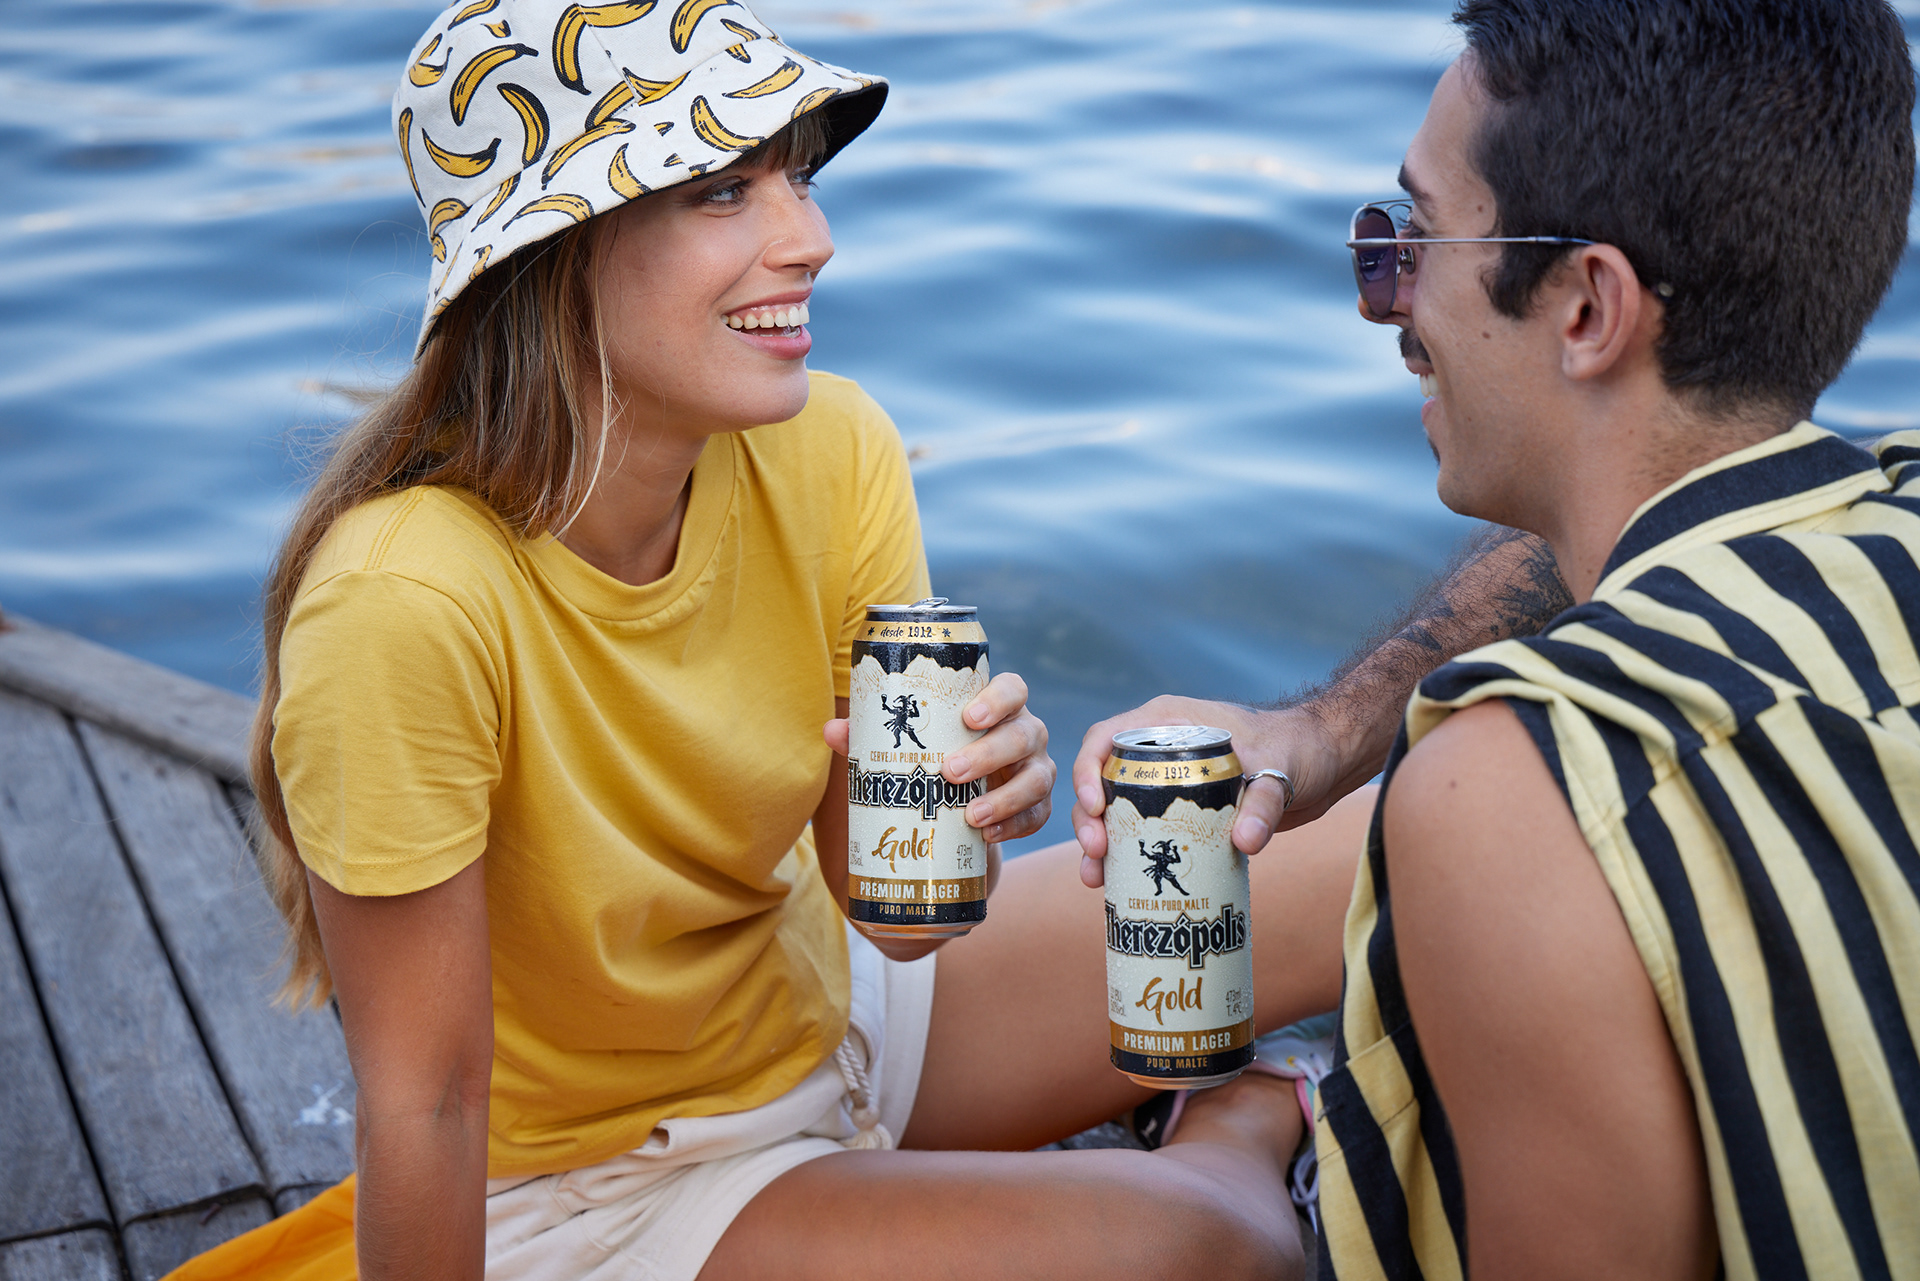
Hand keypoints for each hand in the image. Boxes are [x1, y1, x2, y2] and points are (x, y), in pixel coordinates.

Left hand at [824, 674, 1050, 959]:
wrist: (958, 807)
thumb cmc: (933, 757)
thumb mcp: (906, 744)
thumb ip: (872, 735)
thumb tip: (833, 730)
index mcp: (997, 707)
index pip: (1012, 689)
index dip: (998, 699)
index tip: (969, 717)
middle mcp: (1024, 732)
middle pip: (1023, 734)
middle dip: (989, 754)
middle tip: (949, 771)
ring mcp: (1036, 769)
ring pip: (1037, 778)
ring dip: (1005, 798)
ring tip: (970, 817)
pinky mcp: (1038, 806)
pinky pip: (1038, 815)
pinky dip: (1015, 826)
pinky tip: (988, 837)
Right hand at [1070, 695, 1358, 886]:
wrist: (1325, 762)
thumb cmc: (1300, 748)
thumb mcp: (1280, 769)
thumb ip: (1263, 802)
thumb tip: (1244, 842)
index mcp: (1167, 723)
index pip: (1106, 739)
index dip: (1087, 771)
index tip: (1093, 807)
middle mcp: (1158, 751)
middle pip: (1102, 782)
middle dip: (1090, 820)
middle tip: (1097, 853)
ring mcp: (1167, 781)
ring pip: (1116, 811)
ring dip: (1101, 844)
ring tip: (1095, 879)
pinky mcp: (1182, 811)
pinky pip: (1142, 832)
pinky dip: (1127, 856)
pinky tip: (1117, 885)